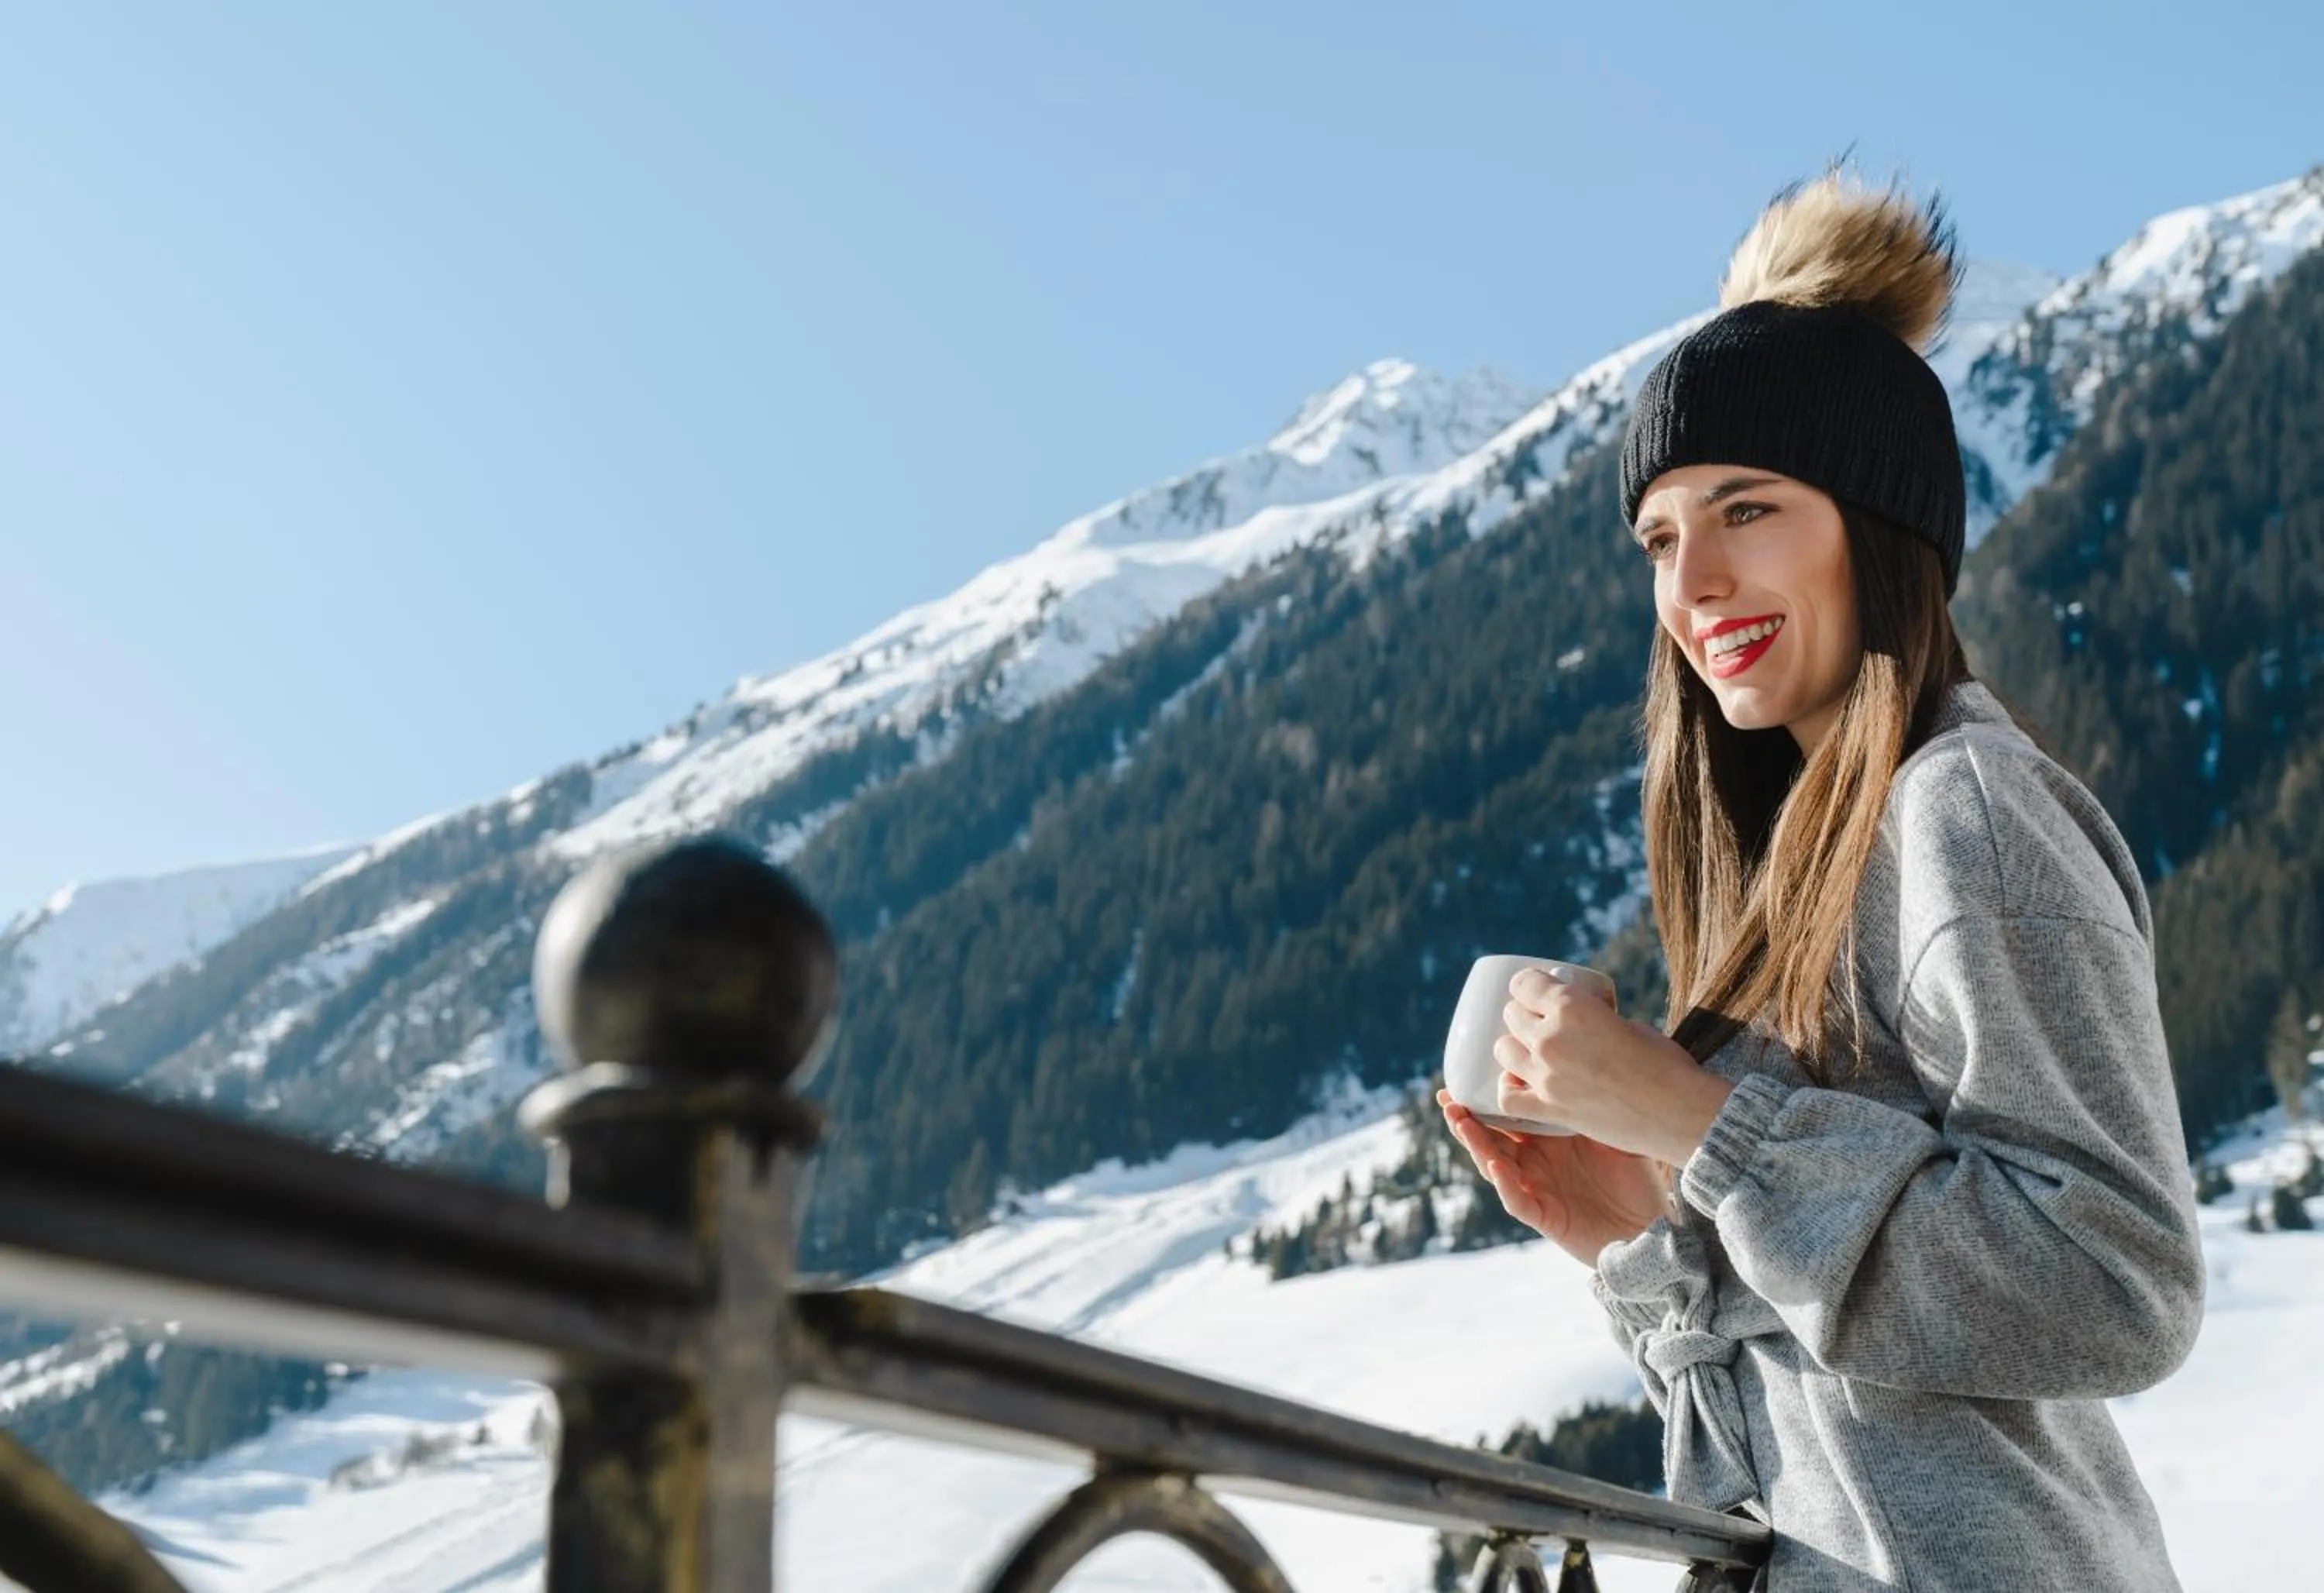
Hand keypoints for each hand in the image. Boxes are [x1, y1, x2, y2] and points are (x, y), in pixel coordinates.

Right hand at [1438, 1090, 1666, 1265]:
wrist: (1651, 1225)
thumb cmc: (1636, 1179)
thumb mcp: (1617, 1132)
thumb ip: (1596, 1104)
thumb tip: (1594, 1059)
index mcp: (1546, 1139)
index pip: (1508, 1115)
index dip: (1485, 1097)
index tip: (1469, 1072)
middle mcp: (1534, 1162)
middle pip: (1490, 1138)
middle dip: (1466, 1119)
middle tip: (1447, 1098)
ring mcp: (1536, 1189)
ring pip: (1494, 1166)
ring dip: (1476, 1145)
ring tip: (1461, 1123)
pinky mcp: (1545, 1217)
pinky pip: (1517, 1200)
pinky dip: (1505, 1184)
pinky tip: (1498, 1165)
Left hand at [1494, 967, 1734, 1165]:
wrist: (1679, 1112)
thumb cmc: (1665, 1064)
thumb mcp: (1628, 1022)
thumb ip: (1596, 1018)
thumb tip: (1586, 1020)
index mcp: (1572, 1006)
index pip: (1525, 984)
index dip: (1527, 985)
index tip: (1533, 991)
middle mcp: (1551, 1037)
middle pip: (1512, 1015)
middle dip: (1522, 1015)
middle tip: (1537, 1023)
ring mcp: (1547, 1075)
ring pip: (1503, 1051)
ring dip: (1514, 1048)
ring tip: (1529, 1052)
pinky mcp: (1549, 1109)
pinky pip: (1507, 1098)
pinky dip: (1509, 1090)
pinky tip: (1519, 1085)